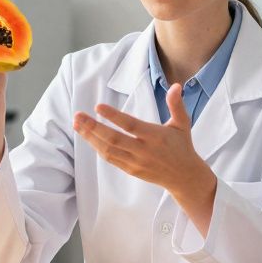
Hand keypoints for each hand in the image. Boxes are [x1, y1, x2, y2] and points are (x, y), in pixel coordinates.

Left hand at [73, 83, 217, 232]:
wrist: (184, 177)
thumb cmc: (182, 146)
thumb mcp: (182, 124)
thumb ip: (176, 105)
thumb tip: (176, 85)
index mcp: (155, 136)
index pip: (131, 125)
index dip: (114, 116)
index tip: (98, 106)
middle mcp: (144, 150)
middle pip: (114, 139)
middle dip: (93, 128)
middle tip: (78, 116)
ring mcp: (136, 162)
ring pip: (108, 150)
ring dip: (91, 138)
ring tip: (77, 124)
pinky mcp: (131, 170)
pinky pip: (111, 159)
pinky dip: (98, 148)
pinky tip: (89, 137)